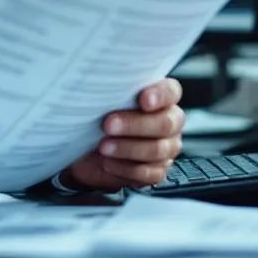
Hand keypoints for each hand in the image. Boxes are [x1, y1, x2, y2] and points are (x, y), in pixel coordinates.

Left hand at [62, 78, 184, 190]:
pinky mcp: (157, 171)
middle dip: (134, 124)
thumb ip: (112, 91)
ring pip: (158, 150)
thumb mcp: (101, 100)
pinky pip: (149, 173)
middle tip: (108, 124)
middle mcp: (169, 122)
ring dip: (127, 148)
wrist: (86, 150)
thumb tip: (102, 83)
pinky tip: (109, 163)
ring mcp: (166, 148)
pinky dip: (127, 169)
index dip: (160, 95)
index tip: (143, 100)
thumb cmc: (97, 118)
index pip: (171, 92)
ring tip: (104, 146)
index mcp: (161, 98)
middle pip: (165, 123)